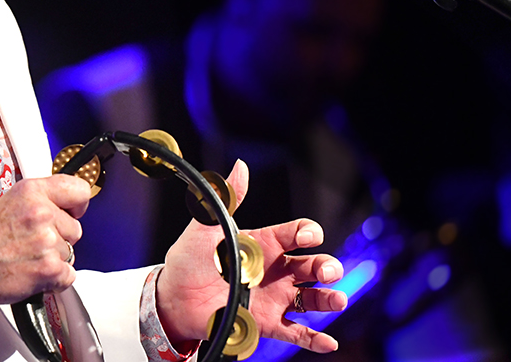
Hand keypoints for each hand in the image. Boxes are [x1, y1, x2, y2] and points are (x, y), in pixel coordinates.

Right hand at [0, 175, 90, 303]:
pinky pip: (68, 275)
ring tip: (27, 258)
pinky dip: (54, 280)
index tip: (72, 211)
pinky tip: (32, 273)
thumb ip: (39, 201)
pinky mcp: (49, 268)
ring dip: (53, 259)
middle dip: (59, 238)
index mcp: (31, 192)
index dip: (77, 205)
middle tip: (32, 243)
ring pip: (70, 253)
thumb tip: (65, 208)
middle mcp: (41, 213)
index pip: (78, 190)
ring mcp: (47, 241)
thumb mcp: (9, 203)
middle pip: (75, 228)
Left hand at [156, 160, 348, 352]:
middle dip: (326, 266)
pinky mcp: (266, 323)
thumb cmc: (189, 259)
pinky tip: (328, 342)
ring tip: (337, 300)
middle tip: (327, 270)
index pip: (296, 234)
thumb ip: (226, 198)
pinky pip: (296, 332)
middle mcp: (275, 270)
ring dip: (329, 299)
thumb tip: (239, 167)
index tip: (308, 235)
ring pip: (311, 298)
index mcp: (264, 243)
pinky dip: (314, 338)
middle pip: (313, 265)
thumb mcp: (206, 226)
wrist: (173, 297)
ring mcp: (274, 297)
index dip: (307, 232)